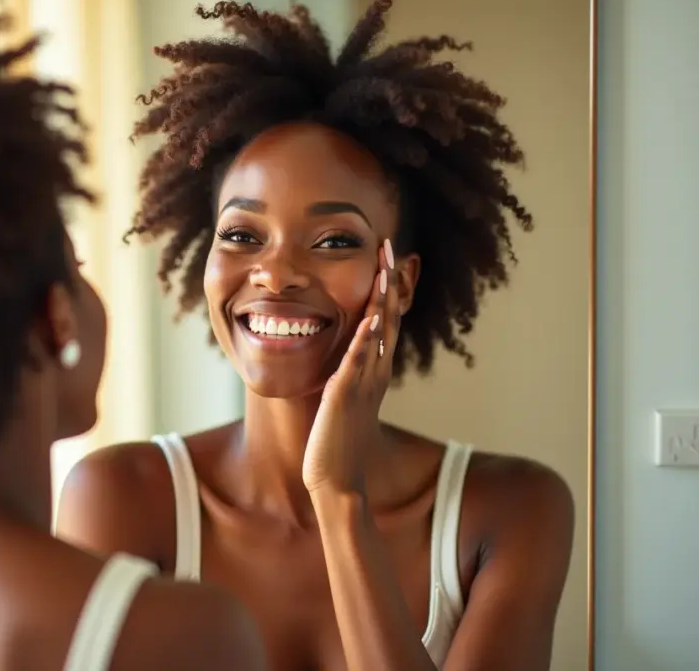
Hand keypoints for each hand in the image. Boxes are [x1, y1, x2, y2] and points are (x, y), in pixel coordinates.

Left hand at [302, 241, 399, 494]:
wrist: (336, 480)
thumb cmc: (336, 441)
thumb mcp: (344, 398)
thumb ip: (348, 374)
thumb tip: (346, 352)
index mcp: (374, 371)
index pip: (385, 320)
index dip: (388, 288)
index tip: (388, 257)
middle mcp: (374, 374)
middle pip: (388, 318)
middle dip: (389, 282)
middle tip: (391, 247)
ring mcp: (362, 384)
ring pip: (378, 335)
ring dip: (382, 301)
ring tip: (386, 269)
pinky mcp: (345, 397)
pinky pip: (358, 363)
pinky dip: (365, 340)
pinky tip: (370, 318)